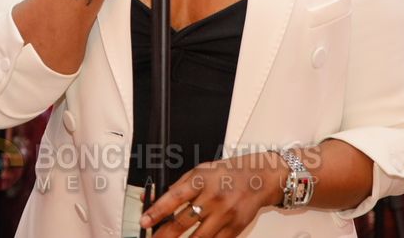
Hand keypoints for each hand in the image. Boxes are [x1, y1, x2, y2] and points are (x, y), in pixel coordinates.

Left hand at [140, 153, 285, 237]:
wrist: (258, 178)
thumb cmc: (227, 174)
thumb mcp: (199, 171)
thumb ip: (176, 186)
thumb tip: (150, 198)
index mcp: (201, 181)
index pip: (174, 197)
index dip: (157, 211)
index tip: (144, 222)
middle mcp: (212, 198)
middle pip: (183, 221)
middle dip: (164, 235)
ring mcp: (224, 215)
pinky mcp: (234, 229)